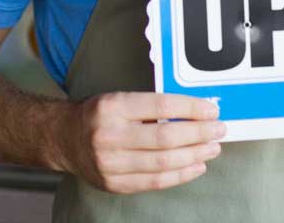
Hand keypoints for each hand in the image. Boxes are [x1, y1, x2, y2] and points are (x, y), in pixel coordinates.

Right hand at [59, 92, 223, 193]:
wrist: (64, 138)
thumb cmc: (99, 115)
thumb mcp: (119, 99)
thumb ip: (150, 106)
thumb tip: (194, 111)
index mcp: (112, 107)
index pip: (160, 106)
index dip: (190, 108)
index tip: (211, 109)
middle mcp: (109, 135)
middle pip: (165, 137)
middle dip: (198, 134)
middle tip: (219, 130)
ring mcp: (110, 163)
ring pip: (163, 163)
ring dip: (194, 155)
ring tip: (212, 148)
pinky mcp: (114, 183)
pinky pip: (155, 182)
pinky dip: (180, 175)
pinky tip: (196, 166)